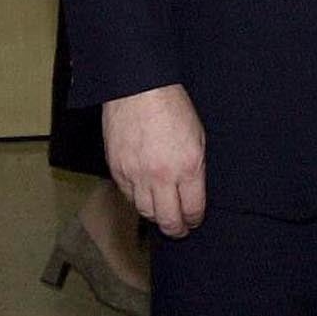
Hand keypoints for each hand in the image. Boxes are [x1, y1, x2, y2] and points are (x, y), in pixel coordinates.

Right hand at [102, 83, 205, 237]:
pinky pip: (128, 196)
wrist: (138, 88)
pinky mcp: (118, 170)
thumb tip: (191, 192)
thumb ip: (195, 168)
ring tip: (161, 212)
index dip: (194, 219)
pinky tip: (143, 193)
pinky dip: (137, 198)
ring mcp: (137, 175)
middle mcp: (162, 176)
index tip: (194, 220)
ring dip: (155, 215)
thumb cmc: (172, 106)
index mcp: (187, 167)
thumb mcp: (198, 135)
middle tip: (179, 229)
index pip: (192, 210)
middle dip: (176, 229)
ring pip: (146, 212)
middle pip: (168, 220)